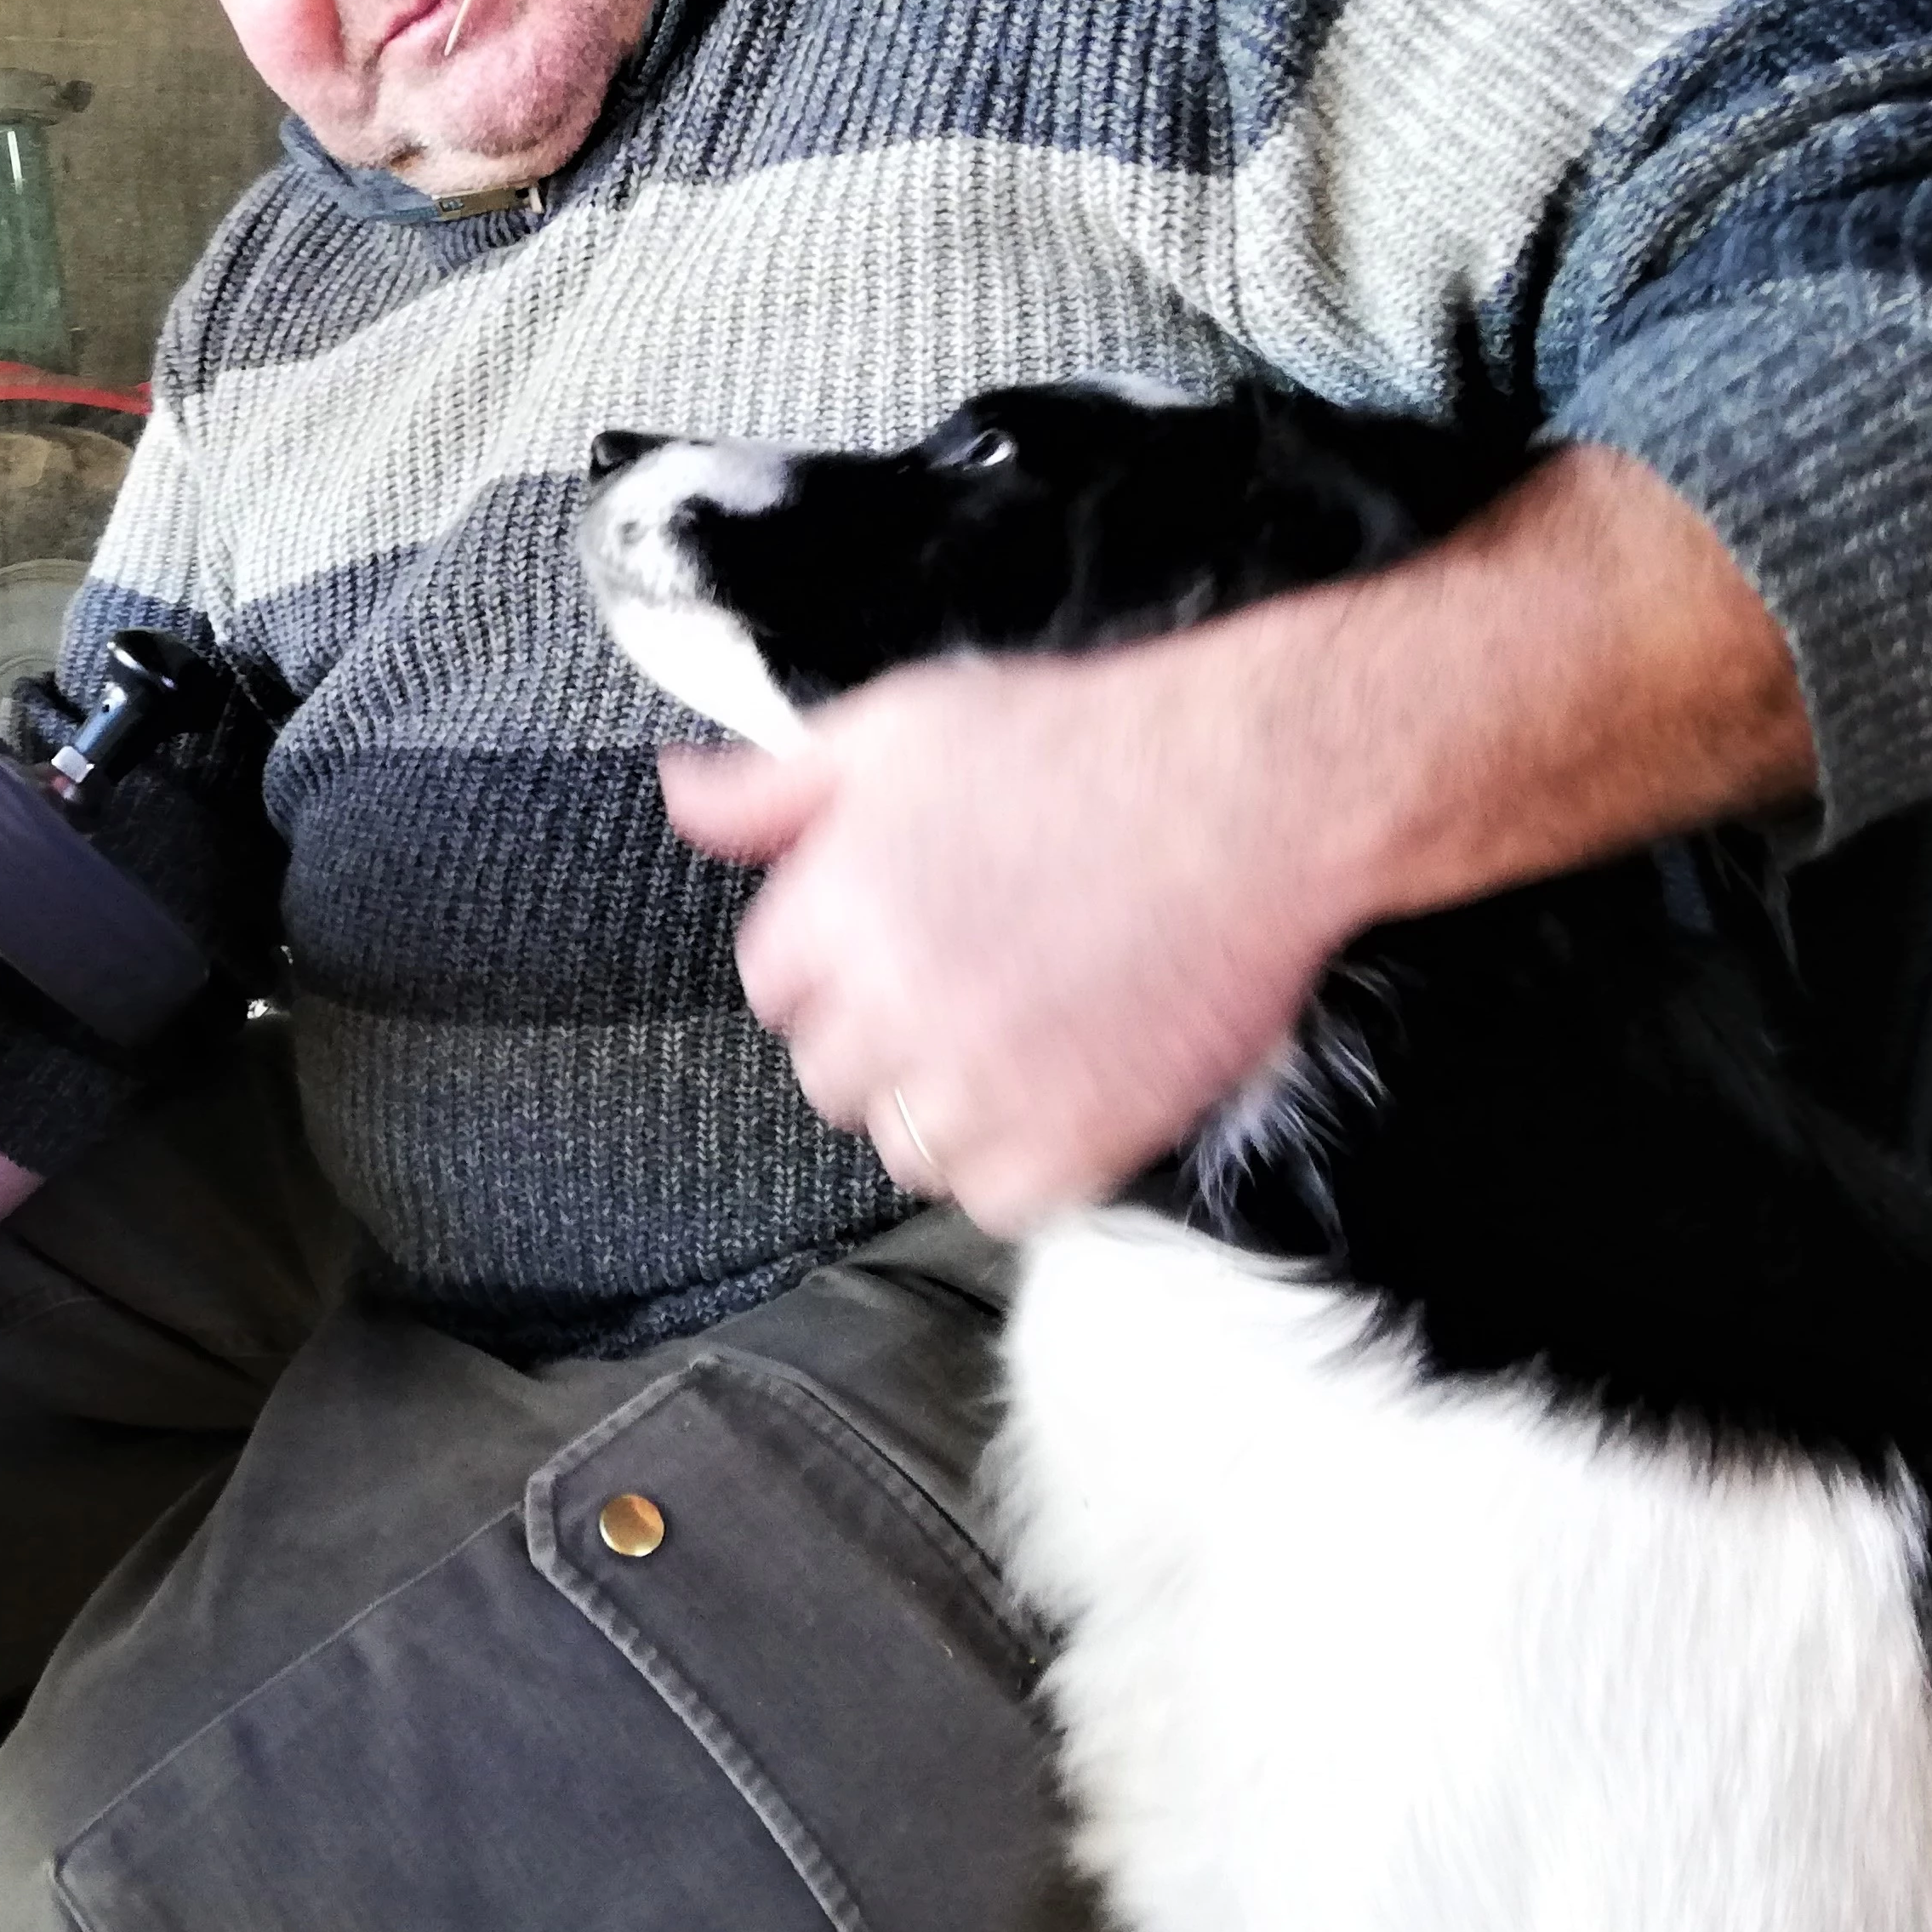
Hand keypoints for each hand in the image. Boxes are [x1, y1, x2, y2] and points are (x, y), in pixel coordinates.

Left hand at [660, 635, 1365, 1233]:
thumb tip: (677, 796)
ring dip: (943, 1104)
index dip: (829, 961)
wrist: (1254, 791)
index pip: (770, 989)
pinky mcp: (1077, 1140)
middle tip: (965, 979)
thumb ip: (773, 787)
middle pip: (829, 1076)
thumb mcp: (898, 729)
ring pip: (903, 1147)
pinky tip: (1060, 1084)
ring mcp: (985, 1083)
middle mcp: (895, 1006)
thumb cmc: (1080, 745)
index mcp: (835, 910)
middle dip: (877, 1035)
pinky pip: (994, 1201)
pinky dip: (1019, 1161)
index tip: (891, 936)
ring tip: (1017, 1031)